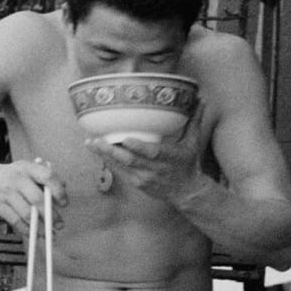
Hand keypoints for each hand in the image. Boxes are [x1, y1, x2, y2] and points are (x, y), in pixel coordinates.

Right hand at [0, 158, 62, 234]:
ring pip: (26, 214)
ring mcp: (5, 192)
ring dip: (40, 227)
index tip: (64, 204)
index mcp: (28, 168)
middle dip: (51, 215)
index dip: (58, 191)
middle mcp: (16, 178)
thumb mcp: (29, 171)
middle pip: (37, 199)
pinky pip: (15, 221)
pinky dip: (26, 230)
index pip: (48, 176)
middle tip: (59, 225)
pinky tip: (33, 234)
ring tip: (48, 233)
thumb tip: (63, 189)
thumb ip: (46, 180)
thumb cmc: (14, 176)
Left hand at [85, 112, 205, 205]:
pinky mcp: (136, 184)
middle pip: (130, 161)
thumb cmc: (189, 164)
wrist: (186, 192)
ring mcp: (143, 178)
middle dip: (111, 150)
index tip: (125, 138)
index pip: (153, 153)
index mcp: (170, 157)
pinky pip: (119, 172)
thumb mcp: (193, 142)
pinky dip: (107, 161)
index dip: (138, 147)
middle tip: (95, 139)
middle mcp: (155, 169)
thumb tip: (201, 98)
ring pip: (121, 167)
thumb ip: (195, 120)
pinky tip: (96, 150)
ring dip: (104, 155)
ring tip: (90, 142)